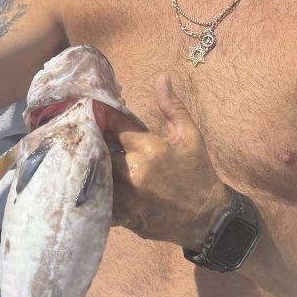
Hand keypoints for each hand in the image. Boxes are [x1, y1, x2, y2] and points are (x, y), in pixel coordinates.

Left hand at [105, 75, 226, 243]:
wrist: (207, 219)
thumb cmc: (197, 173)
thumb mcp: (189, 136)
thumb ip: (172, 106)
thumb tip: (161, 77)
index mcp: (149, 149)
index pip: (114, 125)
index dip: (102, 116)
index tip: (95, 110)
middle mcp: (133, 172)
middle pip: (99, 149)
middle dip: (94, 139)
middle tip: (89, 132)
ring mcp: (126, 197)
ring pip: (96, 173)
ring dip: (93, 163)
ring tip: (88, 154)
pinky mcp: (123, 216)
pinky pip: (100, 198)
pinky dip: (97, 188)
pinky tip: (96, 180)